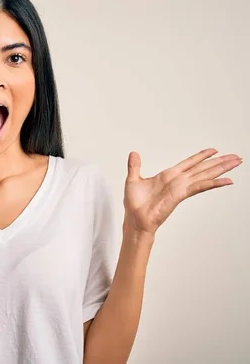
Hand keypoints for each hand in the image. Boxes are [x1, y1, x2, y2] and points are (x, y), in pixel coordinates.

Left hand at [123, 148, 241, 235]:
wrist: (134, 219)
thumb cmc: (135, 204)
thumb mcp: (133, 180)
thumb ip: (135, 166)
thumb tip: (134, 153)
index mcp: (168, 176)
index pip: (189, 163)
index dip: (201, 156)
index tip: (214, 150)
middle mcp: (177, 181)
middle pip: (202, 168)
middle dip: (219, 162)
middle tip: (235, 156)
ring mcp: (181, 188)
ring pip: (205, 175)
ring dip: (221, 168)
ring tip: (236, 163)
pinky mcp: (180, 195)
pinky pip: (200, 187)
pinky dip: (213, 183)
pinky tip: (227, 181)